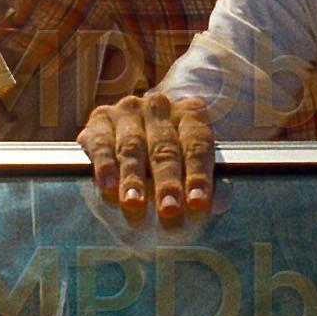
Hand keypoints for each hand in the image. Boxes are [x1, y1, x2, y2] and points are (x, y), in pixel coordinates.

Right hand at [77, 92, 214, 221]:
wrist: (132, 144)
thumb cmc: (169, 163)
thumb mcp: (191, 171)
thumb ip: (207, 187)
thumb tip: (216, 204)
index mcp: (191, 114)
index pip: (197, 145)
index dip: (198, 175)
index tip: (197, 203)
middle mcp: (159, 106)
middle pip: (165, 147)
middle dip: (167, 181)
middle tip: (169, 209)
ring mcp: (127, 110)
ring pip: (132, 146)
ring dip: (133, 177)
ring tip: (134, 203)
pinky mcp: (100, 120)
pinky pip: (102, 144)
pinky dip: (105, 166)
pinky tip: (108, 186)